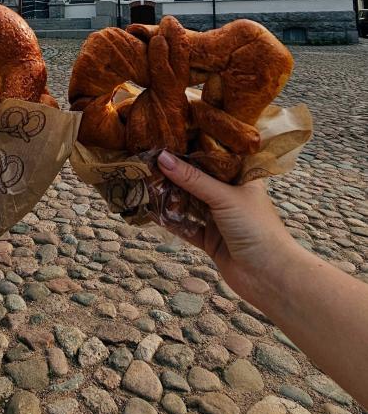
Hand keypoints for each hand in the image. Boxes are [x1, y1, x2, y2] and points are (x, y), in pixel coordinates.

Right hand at [157, 150, 296, 302]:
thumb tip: (162, 157)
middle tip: (146, 158)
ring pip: (188, 202)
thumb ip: (192, 179)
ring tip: (142, 181)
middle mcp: (229, 195)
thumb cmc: (257, 228)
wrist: (271, 277)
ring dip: (168, 195)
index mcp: (241, 177)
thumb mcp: (224, 197)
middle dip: (174, 172)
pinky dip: (169, 220)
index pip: (213, 156)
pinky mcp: (209, 239)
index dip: (191, 148)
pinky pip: (185, 225)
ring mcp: (218, 218)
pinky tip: (149, 210)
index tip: (165, 136)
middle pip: (196, 180)